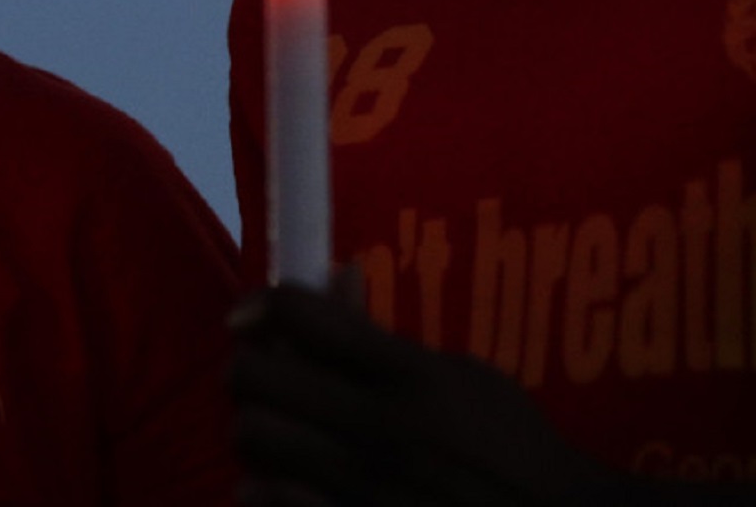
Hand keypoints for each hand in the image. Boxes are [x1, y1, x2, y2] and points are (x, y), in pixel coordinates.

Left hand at [228, 277, 623, 506]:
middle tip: (263, 378)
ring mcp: (363, 487)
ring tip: (275, 432)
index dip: (261, 304)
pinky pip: (268, 500)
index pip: (303, 316)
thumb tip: (337, 270)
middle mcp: (380, 428)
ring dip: (254, 429)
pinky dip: (264, 489)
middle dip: (248, 369)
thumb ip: (385, 334)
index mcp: (411, 377)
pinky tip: (283, 482)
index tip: (249, 316)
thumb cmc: (507, 445)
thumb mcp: (459, 375)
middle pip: (256, 376)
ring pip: (252, 438)